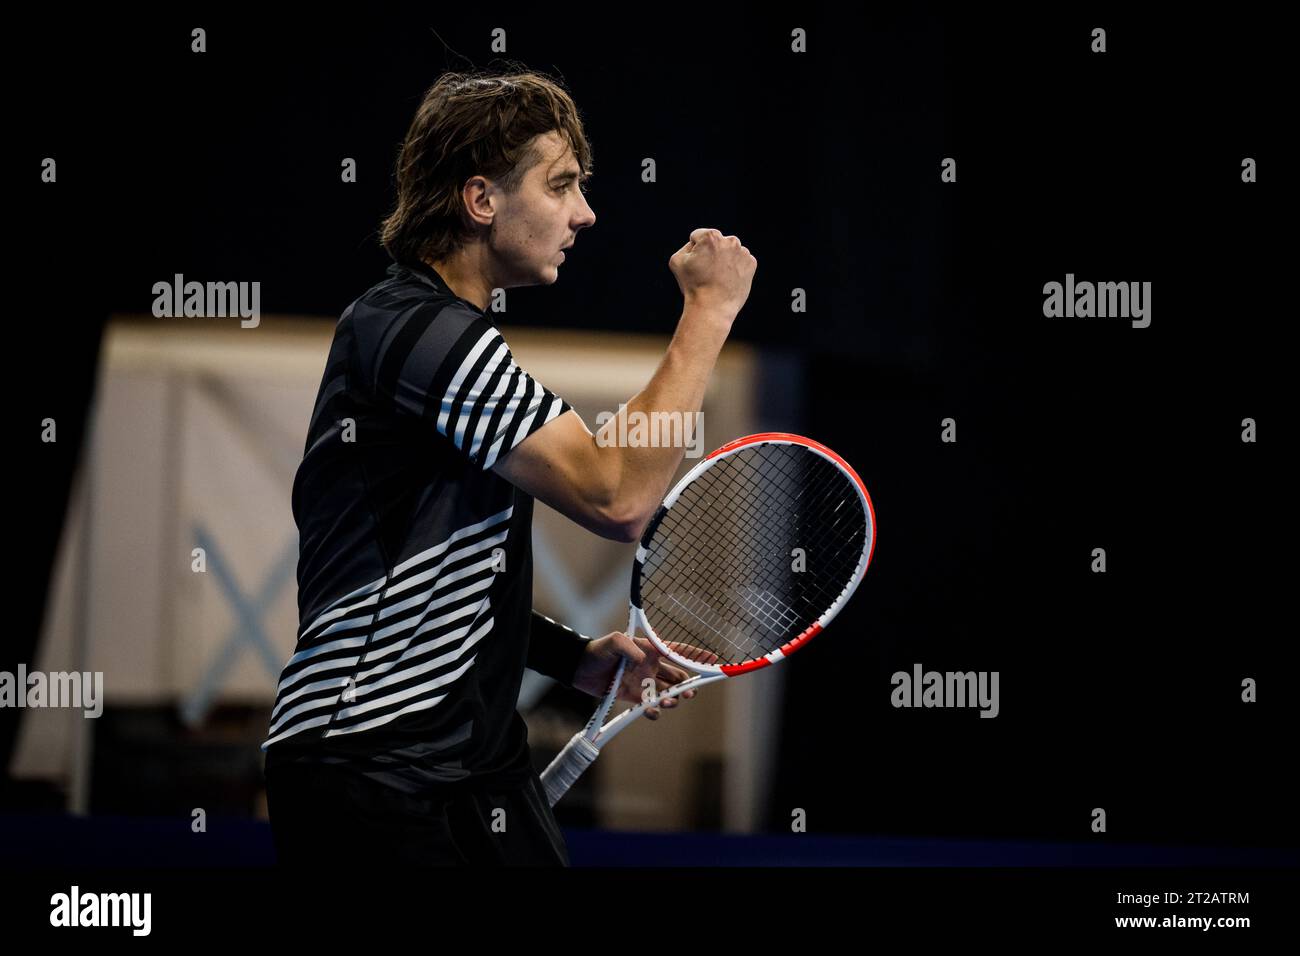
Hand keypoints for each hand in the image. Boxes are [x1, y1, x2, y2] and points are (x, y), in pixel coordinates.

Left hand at [572, 632, 719, 719]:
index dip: (696, 656)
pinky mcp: (634, 697)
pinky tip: (653, 711)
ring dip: (673, 699)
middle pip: (678, 676)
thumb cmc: (597, 650)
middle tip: (689, 693)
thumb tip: (644, 662)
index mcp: (651, 650)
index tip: (714, 660)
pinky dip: (654, 711)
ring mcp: (644, 682)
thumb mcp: (613, 641)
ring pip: (667, 693)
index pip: (678, 651)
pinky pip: (651, 706)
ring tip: (669, 703)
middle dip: (687, 685)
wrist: (579, 668)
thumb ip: (628, 647)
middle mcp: (651, 666)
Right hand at [668, 228, 756, 316]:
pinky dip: (735, 268)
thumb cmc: (693, 285)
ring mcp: (743, 252)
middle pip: (715, 242)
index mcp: (711, 236)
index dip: (693, 252)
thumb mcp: (677, 261)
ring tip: (718, 278)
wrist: (712, 308)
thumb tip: (698, 245)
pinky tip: (728, 280)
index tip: (695, 266)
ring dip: (724, 260)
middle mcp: (730, 240)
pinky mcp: (751, 264)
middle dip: (711, 253)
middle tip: (707, 273)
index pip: (698, 236)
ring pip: (729, 251)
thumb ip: (686, 246)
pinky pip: (740, 261)